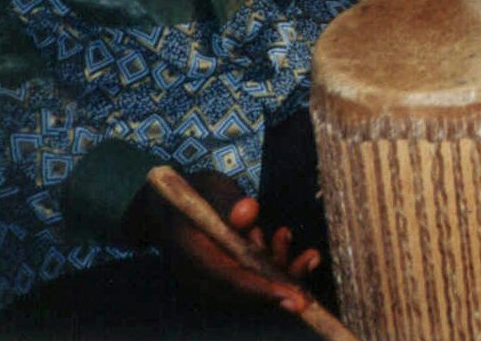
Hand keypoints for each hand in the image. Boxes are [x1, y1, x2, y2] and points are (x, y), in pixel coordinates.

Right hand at [128, 170, 319, 313]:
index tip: (289, 295)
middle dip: (278, 289)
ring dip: (280, 273)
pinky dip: (272, 267)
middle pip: (239, 293)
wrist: (169, 206)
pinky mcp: (220, 277)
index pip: (224, 278)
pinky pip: (249, 282)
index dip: (258, 288)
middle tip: (310, 279)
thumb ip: (227, 199)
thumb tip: (248, 212)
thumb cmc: (194, 193)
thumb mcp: (209, 186)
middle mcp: (196, 274)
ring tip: (299, 246)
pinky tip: (282, 239)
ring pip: (248, 290)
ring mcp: (207, 279)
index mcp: (188, 251)